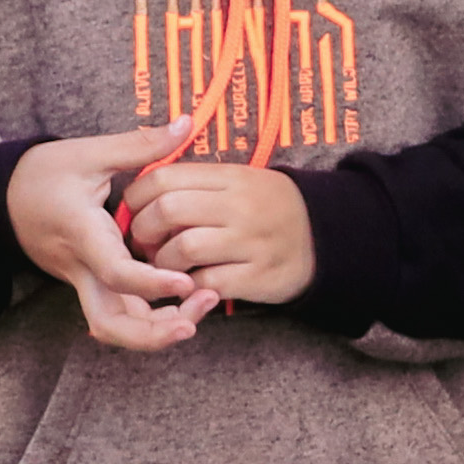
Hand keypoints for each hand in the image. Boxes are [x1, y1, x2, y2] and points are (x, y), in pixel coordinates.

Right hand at [7, 121, 219, 349]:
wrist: (0, 198)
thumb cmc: (41, 174)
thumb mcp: (88, 153)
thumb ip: (140, 145)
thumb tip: (185, 123)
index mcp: (82, 234)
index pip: (116, 273)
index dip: (152, 284)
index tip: (186, 282)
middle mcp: (81, 268)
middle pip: (111, 324)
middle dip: (153, 334)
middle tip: (194, 322)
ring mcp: (83, 282)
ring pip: (115, 327)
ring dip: (156, 332)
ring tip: (199, 310)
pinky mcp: (89, 285)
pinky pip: (119, 314)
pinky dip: (150, 318)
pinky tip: (184, 304)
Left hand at [118, 158, 314, 304]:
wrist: (328, 237)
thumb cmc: (269, 208)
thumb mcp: (240, 180)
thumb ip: (196, 182)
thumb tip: (143, 190)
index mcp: (231, 177)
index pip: (164, 177)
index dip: (137, 197)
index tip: (135, 212)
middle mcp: (241, 205)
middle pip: (168, 211)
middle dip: (144, 232)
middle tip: (144, 244)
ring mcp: (251, 242)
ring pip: (183, 249)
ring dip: (162, 264)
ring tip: (164, 267)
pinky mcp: (259, 276)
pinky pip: (208, 282)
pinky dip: (190, 286)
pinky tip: (190, 283)